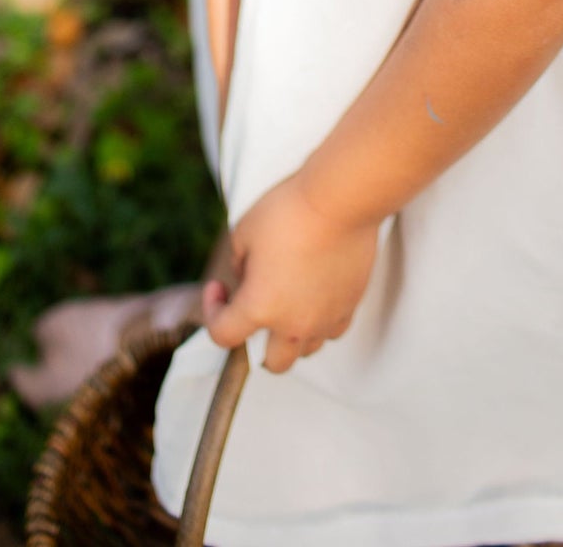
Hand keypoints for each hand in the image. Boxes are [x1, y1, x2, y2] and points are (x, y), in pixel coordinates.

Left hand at [201, 172, 377, 373]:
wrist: (339, 200)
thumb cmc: (289, 211)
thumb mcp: (244, 232)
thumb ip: (238, 263)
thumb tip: (246, 277)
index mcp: (259, 307)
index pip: (224, 335)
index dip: (213, 312)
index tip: (219, 289)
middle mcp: (293, 323)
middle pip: (272, 363)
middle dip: (256, 344)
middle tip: (255, 312)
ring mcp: (325, 319)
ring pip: (305, 349)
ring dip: (290, 335)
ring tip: (286, 302)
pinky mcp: (349, 306)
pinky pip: (332, 330)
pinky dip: (320, 322)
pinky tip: (314, 295)